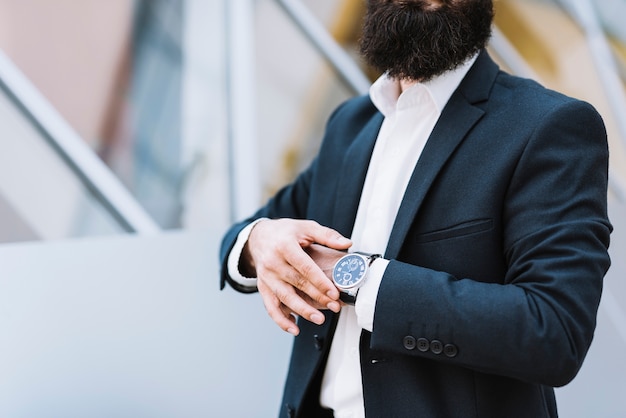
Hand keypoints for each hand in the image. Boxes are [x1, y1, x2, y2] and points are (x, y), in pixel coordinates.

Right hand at [242, 219, 351, 334]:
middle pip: (297, 283)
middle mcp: (273, 262)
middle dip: (317, 297)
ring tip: (318, 319)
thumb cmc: (285, 232)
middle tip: (334, 307)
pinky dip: (281, 319)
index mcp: (285, 246)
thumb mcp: (306, 227)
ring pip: (284, 297)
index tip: (334, 292)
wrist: (258, 237)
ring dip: (302, 311)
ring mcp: (266, 277)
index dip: (320, 281)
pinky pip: (270, 306)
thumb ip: (327, 235)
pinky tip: (294, 327)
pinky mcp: (263, 287)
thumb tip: (347, 243)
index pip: (305, 267)